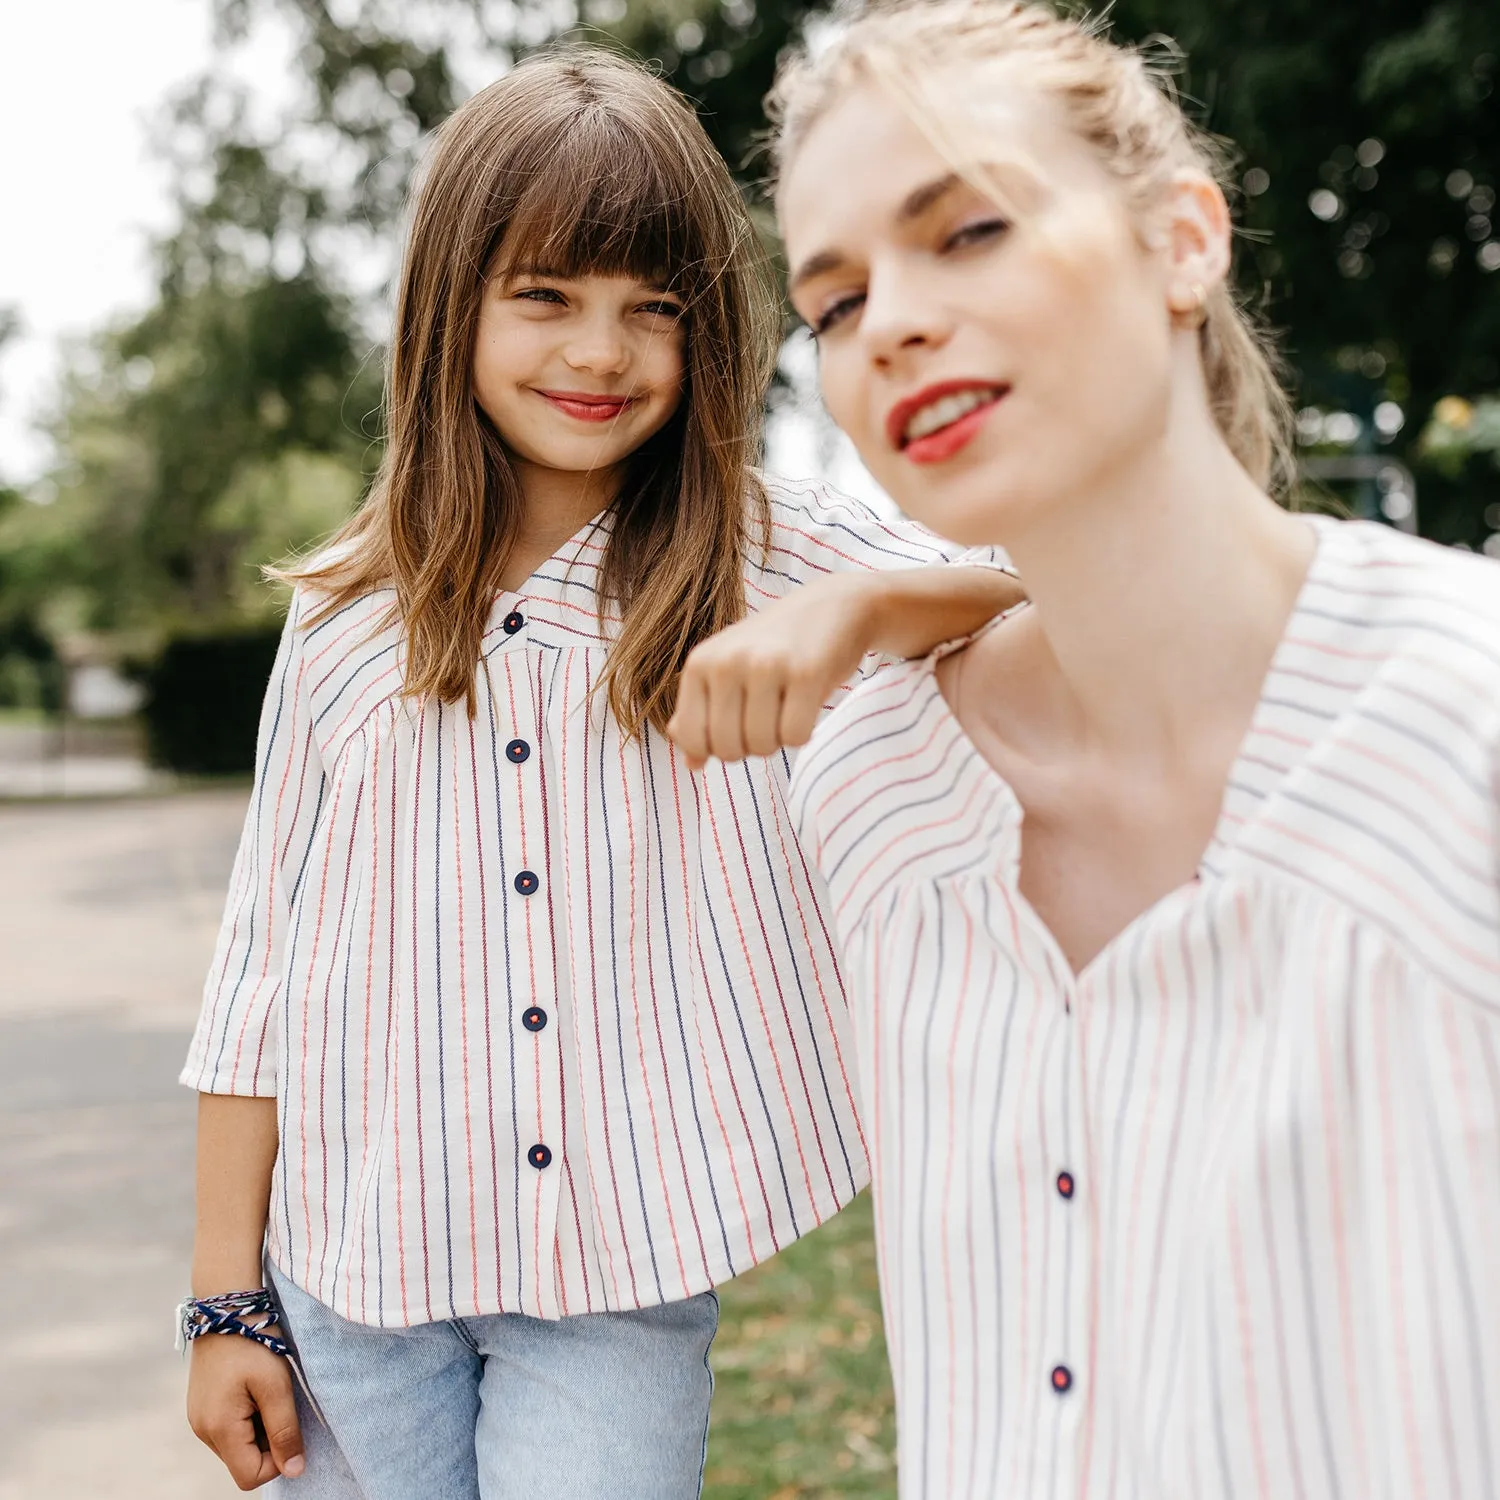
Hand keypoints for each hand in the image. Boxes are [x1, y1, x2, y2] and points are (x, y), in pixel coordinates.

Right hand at [187, 1333, 304, 1488]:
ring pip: (237, 1446)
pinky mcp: (201, 1407)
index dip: (277, 1461)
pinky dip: (246, 1417)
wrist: (226, 1308)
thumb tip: (294, 1471)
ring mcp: (198, 1419)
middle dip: (268, 1442)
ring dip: (258, 1428)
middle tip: (278, 1402)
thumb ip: (285, 1430)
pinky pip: (228, 1428)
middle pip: (242, 1462)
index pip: (249, 1476)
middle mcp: (202, 1430)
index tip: (290, 1427)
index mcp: (219, 1428)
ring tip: (265, 1391)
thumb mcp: (277, 1385)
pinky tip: (253, 1388)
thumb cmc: (255, 1343)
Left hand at [667, 573, 876, 768]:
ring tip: (787, 709)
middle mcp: (727, 661)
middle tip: (768, 719)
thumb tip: (690, 764)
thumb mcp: (727, 672)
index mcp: (700, 663)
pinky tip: (806, 706)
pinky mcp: (806, 673)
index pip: (693, 739)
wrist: (834, 607)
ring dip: (779, 740)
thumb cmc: (775, 648)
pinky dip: (804, 733)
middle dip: (751, 747)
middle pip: (728, 749)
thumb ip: (701, 715)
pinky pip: (796, 736)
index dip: (717, 748)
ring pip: (762, 746)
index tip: (737, 728)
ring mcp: (766, 665)